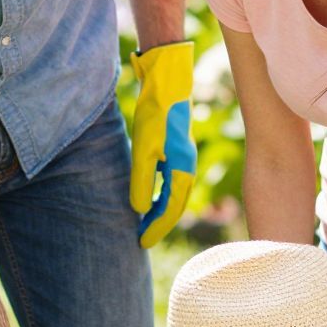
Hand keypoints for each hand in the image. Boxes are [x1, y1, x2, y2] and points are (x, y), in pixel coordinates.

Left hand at [129, 41, 195, 249]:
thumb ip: (141, 181)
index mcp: (182, 170)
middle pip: (175, 206)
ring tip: (144, 223)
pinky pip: (172, 183)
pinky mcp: (177, 150)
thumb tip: (139, 210)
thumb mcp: (144, 150)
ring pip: (175, 195)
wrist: (167, 83)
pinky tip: (149, 198)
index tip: (141, 243)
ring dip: (160, 211)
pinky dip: (162, 196)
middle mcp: (187, 168)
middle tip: (141, 239)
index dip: (155, 228)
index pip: (169, 210)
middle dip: (159, 224)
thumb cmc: (156, 115)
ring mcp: (184, 159)